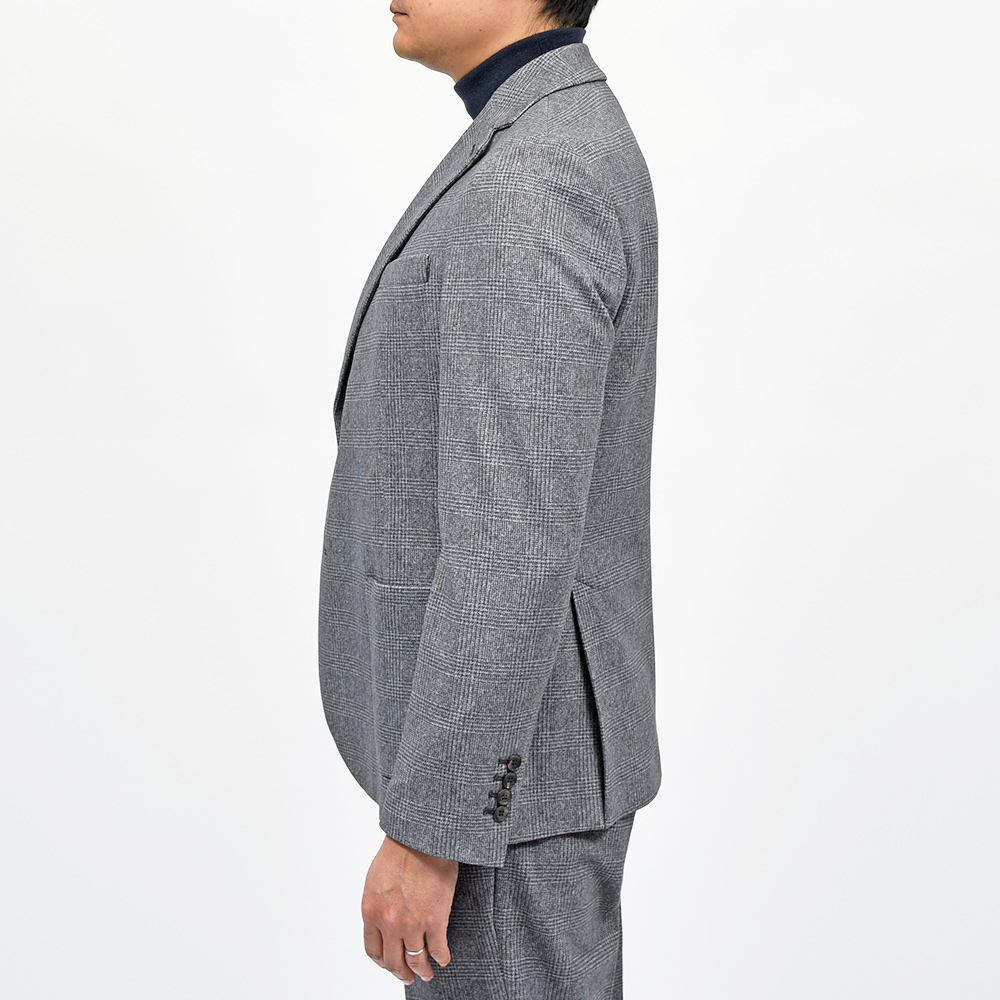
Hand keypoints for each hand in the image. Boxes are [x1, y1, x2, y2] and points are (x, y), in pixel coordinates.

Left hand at [361, 834, 457, 984]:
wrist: (421, 837)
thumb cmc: (400, 848)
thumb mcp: (376, 878)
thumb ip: (378, 903)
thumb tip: (383, 918)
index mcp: (371, 911)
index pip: (373, 950)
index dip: (383, 961)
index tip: (390, 964)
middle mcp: (389, 923)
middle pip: (393, 961)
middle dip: (402, 972)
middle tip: (408, 976)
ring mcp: (412, 924)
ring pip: (416, 960)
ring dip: (422, 971)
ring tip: (427, 973)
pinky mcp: (435, 919)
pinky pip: (438, 949)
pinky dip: (441, 958)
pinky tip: (443, 958)